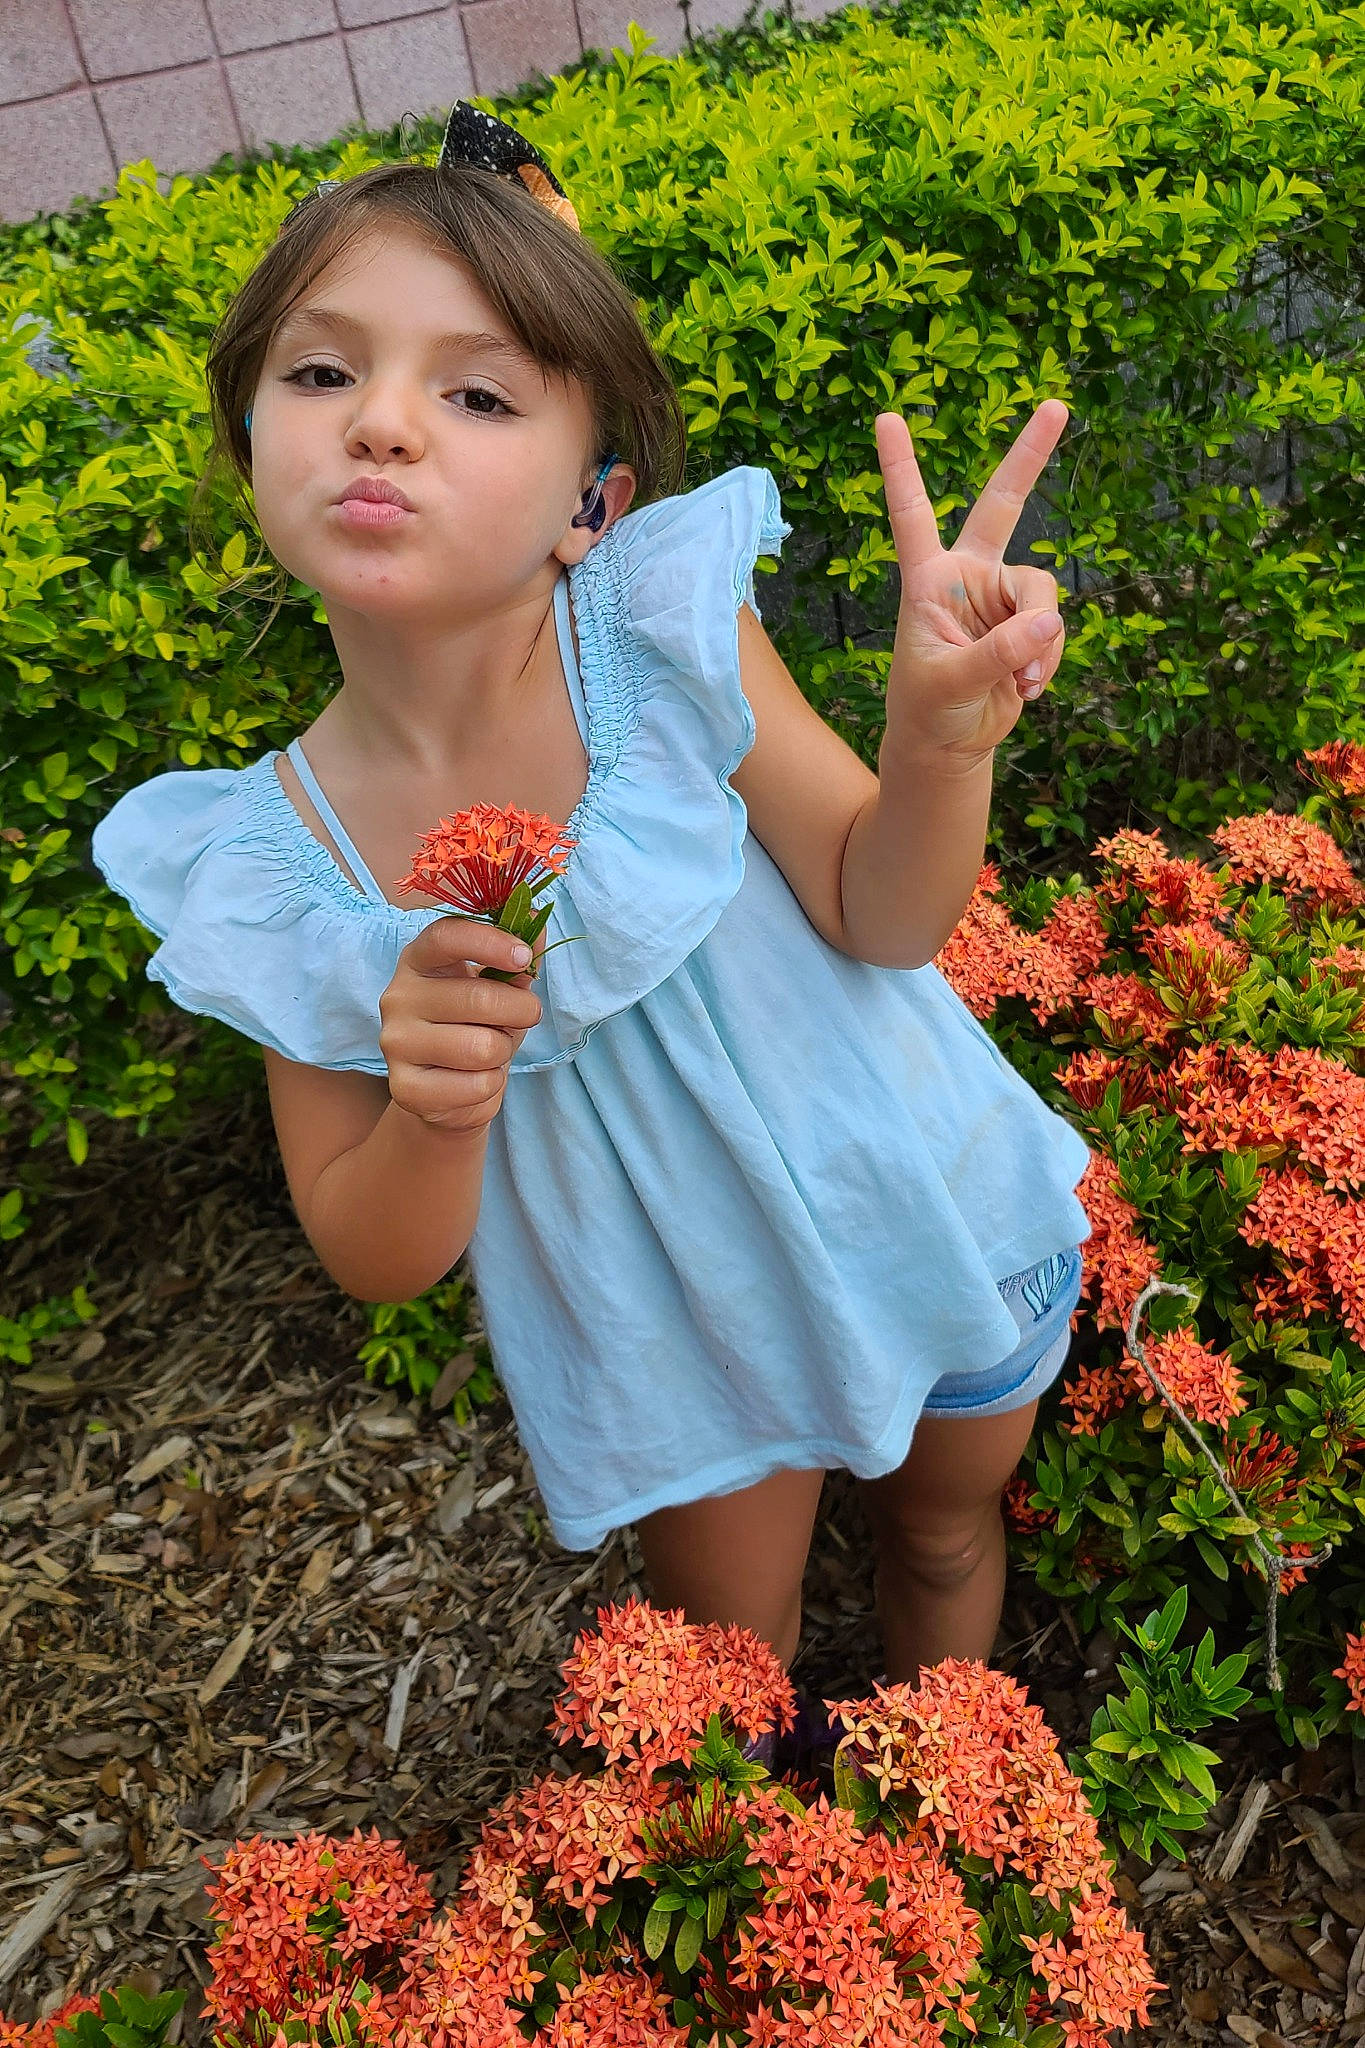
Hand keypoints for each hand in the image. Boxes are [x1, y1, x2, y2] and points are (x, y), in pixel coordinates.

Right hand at [379, 917, 543, 1135]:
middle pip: (479, 997)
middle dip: (522, 1011)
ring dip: (503, 1052)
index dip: (489, 942)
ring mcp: (396, 1043)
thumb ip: (518, 956)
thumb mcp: (501, 987)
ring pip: (482, 1047)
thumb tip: (536, 921)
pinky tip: (473, 1080)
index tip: (523, 957)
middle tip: (525, 1016)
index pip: (446, 937)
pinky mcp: (405, 1087)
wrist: (451, 1091)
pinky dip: (490, 1085)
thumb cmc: (478, 1027)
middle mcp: (398, 997)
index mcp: (419, 961)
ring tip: (490, 1051)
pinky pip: (475, 1085)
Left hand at [873, 398, 1069, 766]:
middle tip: (1056, 405)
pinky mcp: (1027, 625)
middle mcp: (967, 577)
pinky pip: (1055, 628)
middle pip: (1003, 505)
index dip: (901, 467)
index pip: (912, 514)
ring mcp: (1000, 599)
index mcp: (928, 579)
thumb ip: (998, 652)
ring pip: (1044, 592)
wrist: (948, 745)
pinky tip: (1026, 688)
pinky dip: (1047, 661)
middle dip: (1030, 457)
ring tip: (1017, 682)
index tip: (887, 416)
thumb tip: (1048, 621)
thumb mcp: (950, 681)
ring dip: (1039, 643)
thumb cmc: (927, 709)